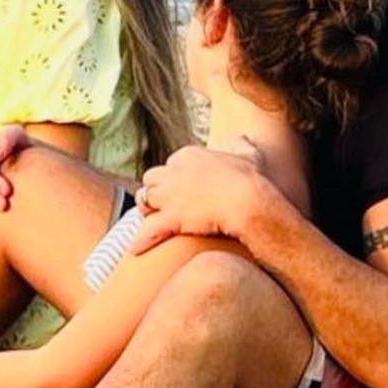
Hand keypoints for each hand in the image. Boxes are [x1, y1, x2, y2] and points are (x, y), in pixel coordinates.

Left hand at [130, 142, 271, 255]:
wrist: (248, 201)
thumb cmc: (250, 179)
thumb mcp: (248, 155)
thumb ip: (241, 145)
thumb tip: (242, 139)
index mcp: (188, 156)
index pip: (170, 164)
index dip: (173, 178)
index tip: (180, 187)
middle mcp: (173, 172)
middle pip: (151, 179)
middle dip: (155, 190)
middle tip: (160, 202)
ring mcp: (169, 196)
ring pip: (145, 200)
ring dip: (147, 209)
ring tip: (150, 218)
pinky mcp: (170, 218)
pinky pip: (149, 229)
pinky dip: (142, 239)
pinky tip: (136, 248)